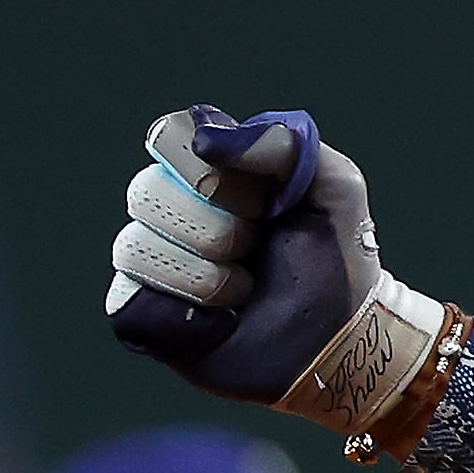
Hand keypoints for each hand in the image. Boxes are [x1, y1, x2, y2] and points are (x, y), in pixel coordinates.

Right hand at [108, 106, 448, 438]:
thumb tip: (204, 138)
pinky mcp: (140, 315)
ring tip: (245, 290)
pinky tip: (219, 323)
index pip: (170, 140)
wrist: (340, 335)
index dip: (215, 175)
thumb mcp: (333, 185)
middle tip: (257, 249)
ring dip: (208, 278)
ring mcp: (151, 261)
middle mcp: (170, 208)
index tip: (264, 204)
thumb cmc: (336, 254)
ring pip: (136, 247)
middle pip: (147, 192)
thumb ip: (282, 144)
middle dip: (220, 230)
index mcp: (210, 167)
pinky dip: (187, 320)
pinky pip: (133, 304)